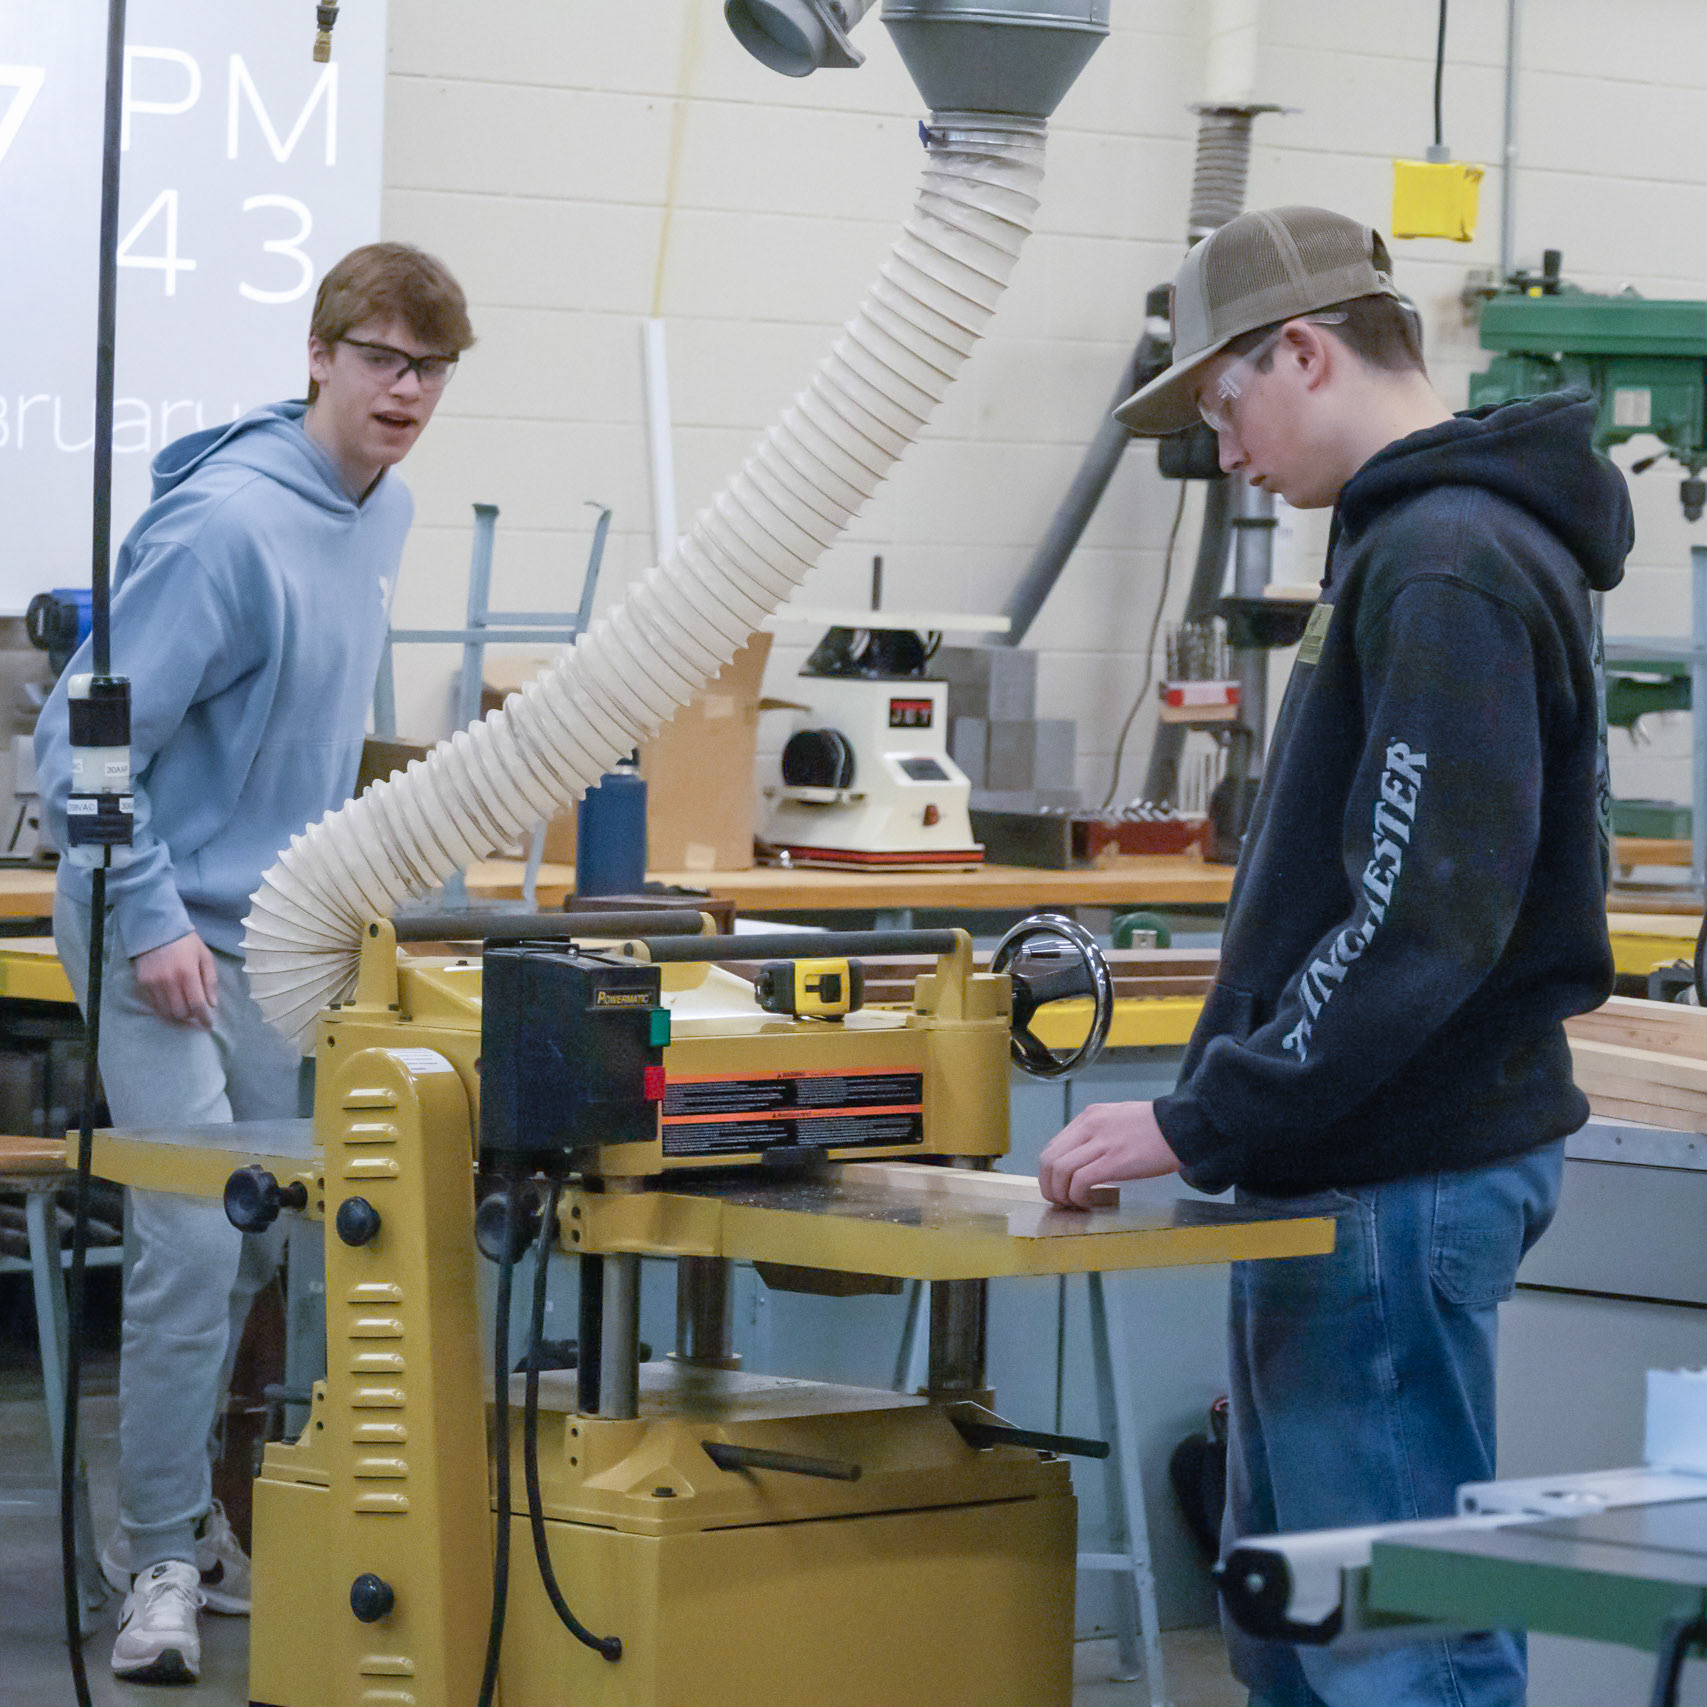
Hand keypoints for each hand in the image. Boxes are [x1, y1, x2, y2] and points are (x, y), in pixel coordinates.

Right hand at [134, 932, 218, 1028]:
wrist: (156, 928)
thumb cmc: (186, 942)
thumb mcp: (205, 957)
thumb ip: (210, 981)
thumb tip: (212, 1004)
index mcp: (188, 973)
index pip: (196, 1004)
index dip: (203, 1018)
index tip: (208, 1026)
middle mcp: (169, 981)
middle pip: (180, 1012)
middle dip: (191, 1016)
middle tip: (196, 1012)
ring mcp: (153, 983)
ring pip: (166, 1011)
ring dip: (177, 1014)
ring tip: (184, 1007)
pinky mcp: (142, 983)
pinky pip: (154, 1005)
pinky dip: (164, 1008)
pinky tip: (171, 1002)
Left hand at [1038, 1100, 1180, 1208]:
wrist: (1184, 1125)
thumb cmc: (1157, 1126)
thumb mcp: (1118, 1119)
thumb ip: (1098, 1134)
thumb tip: (1085, 1157)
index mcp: (1089, 1117)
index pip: (1053, 1146)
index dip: (1050, 1172)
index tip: (1058, 1187)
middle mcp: (1090, 1126)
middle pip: (1049, 1159)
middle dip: (1048, 1185)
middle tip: (1059, 1201)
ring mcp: (1102, 1142)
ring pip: (1060, 1170)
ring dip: (1061, 1194)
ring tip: (1072, 1204)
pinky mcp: (1115, 1160)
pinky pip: (1081, 1181)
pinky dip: (1077, 1196)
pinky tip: (1087, 1202)